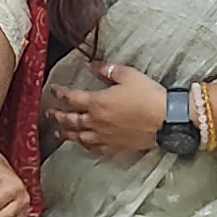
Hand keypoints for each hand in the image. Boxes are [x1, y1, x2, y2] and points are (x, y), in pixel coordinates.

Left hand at [46, 63, 175, 160]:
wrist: (166, 120)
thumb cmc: (148, 96)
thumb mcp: (129, 75)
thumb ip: (110, 71)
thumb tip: (97, 67)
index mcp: (97, 102)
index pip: (72, 98)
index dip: (60, 93)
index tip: (53, 90)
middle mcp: (96, 122)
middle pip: (71, 120)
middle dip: (58, 116)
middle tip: (49, 113)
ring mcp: (104, 137)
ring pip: (79, 137)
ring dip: (66, 134)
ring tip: (58, 133)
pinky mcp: (115, 147)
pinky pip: (95, 149)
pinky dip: (85, 147)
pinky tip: (83, 145)